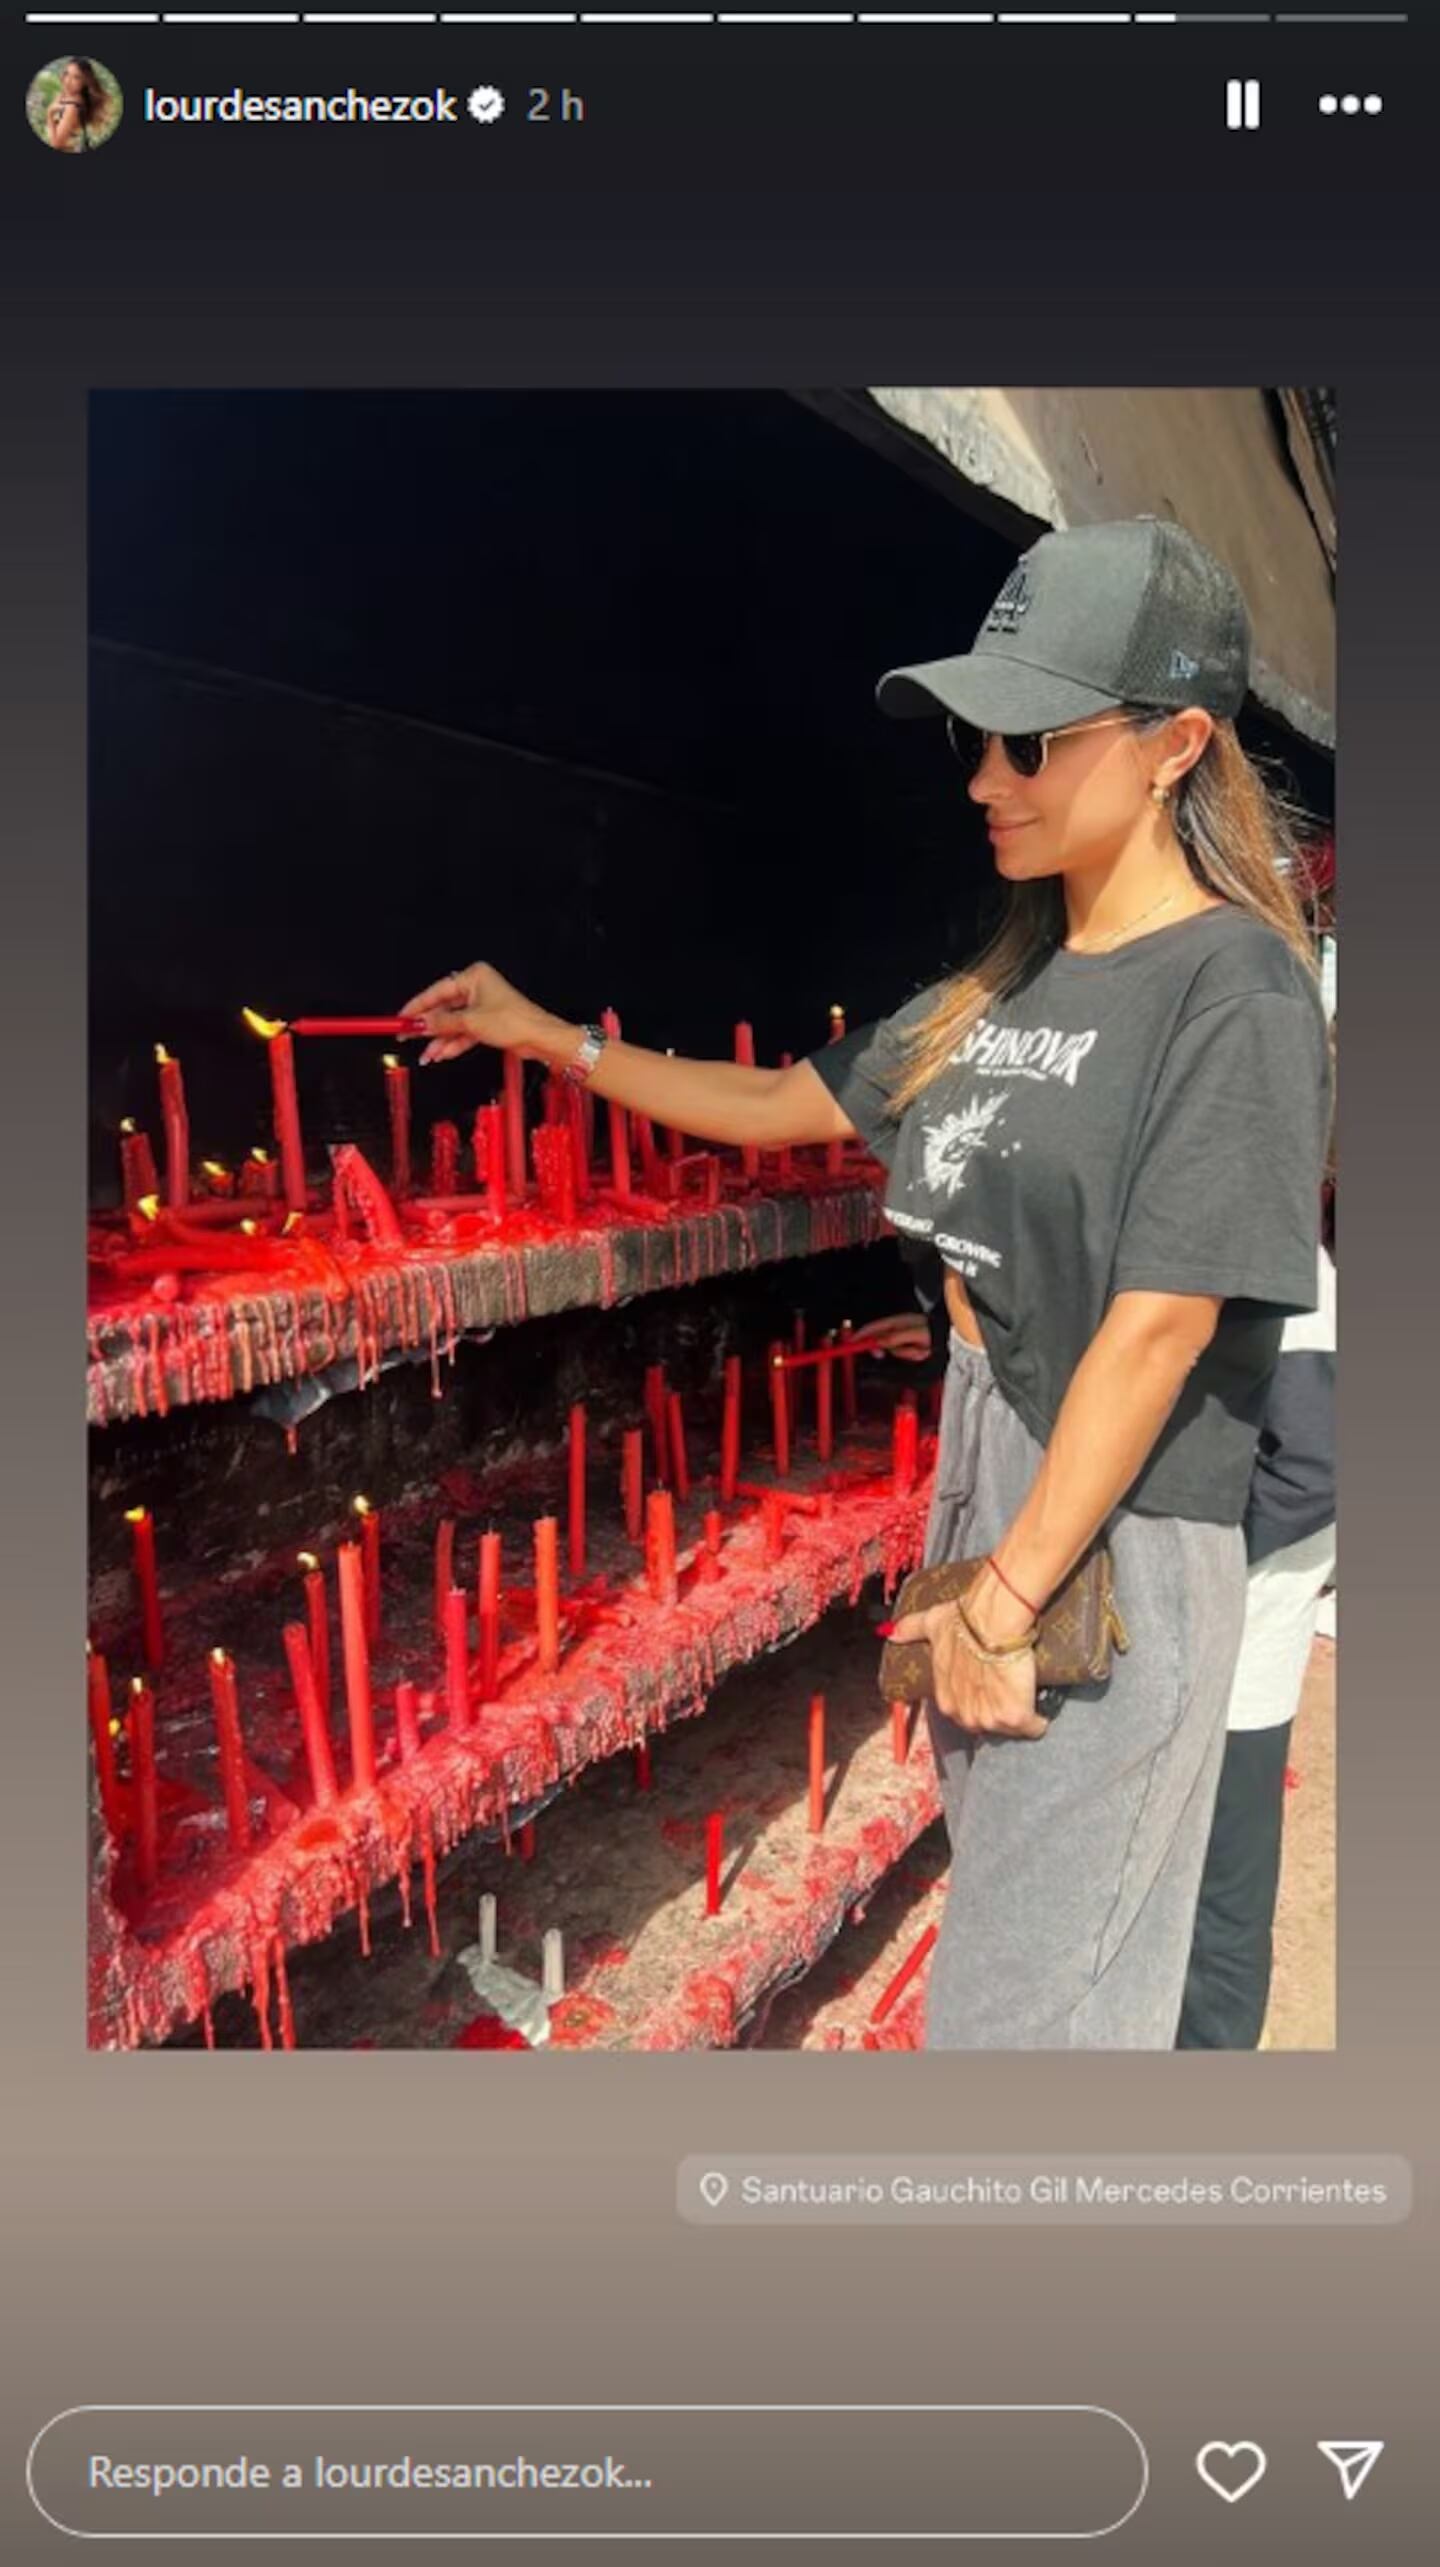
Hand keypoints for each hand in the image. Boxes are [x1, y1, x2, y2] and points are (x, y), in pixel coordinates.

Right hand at [399, 961, 559, 1067]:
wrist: (540, 1038)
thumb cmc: (514, 1021)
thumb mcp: (471, 1022)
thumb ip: (441, 1023)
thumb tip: (419, 1024)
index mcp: (474, 977)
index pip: (437, 990)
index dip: (417, 1005)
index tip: (401, 1016)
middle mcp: (477, 989)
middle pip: (444, 1009)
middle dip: (428, 1027)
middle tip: (407, 1036)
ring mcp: (482, 1007)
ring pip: (453, 1024)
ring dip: (439, 1040)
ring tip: (426, 1055)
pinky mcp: (487, 1023)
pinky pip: (463, 1033)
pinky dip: (452, 1044)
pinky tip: (440, 1054)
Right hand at [850, 1312, 932, 1362]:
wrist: (947, 1334)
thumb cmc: (932, 1330)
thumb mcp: (915, 1333)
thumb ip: (896, 1338)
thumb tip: (879, 1342)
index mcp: (896, 1322)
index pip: (873, 1328)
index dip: (861, 1335)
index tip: (852, 1343)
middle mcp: (897, 1329)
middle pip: (881, 1341)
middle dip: (891, 1349)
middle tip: (898, 1352)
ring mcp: (903, 1337)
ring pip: (894, 1350)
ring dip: (907, 1353)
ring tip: (921, 1349)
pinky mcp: (909, 1346)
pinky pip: (904, 1354)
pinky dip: (912, 1355)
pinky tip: (921, 1351)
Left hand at [886, 1599, 1047, 1739]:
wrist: (993, 1620)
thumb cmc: (965, 1622)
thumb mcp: (933, 1625)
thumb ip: (912, 1629)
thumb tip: (892, 1632)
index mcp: (947, 1700)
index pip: (965, 1714)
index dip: (980, 1702)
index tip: (990, 1691)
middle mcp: (966, 1715)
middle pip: (987, 1725)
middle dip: (998, 1712)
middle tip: (1010, 1693)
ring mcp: (991, 1719)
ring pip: (1009, 1729)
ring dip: (1019, 1718)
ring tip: (1027, 1699)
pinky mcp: (1016, 1717)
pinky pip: (1033, 1728)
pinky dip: (1039, 1721)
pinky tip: (1043, 1712)